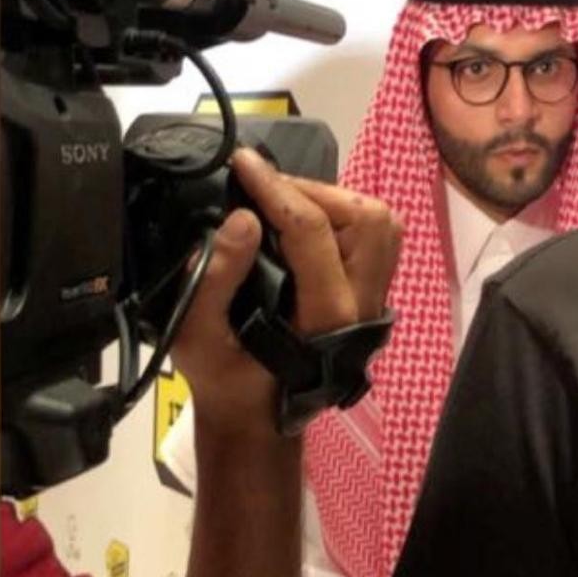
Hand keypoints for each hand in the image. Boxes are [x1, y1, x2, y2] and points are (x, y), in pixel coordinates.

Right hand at [169, 148, 401, 437]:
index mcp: (326, 318)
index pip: (313, 233)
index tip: (241, 161)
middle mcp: (364, 304)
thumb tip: (242, 216)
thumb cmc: (226, 378)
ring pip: (379, 222)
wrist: (260, 414)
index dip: (274, 188)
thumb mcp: (197, 337)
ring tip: (282, 197)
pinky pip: (375, 233)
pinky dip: (342, 212)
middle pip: (364, 220)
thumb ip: (214, 279)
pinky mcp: (374, 288)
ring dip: (332, 198)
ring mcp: (377, 296)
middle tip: (263, 185)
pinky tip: (302, 214)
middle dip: (313, 192)